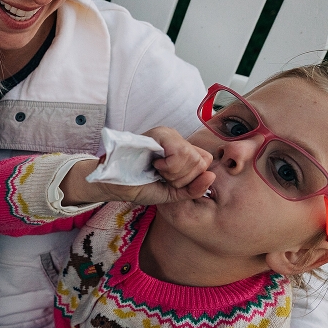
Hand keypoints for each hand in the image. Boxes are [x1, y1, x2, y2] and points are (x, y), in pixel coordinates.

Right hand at [60, 127, 213, 205]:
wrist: (115, 185)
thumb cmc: (139, 186)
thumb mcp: (172, 193)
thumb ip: (194, 189)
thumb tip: (212, 177)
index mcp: (181, 150)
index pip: (205, 162)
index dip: (190, 177)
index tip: (169, 180)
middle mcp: (177, 138)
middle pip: (201, 162)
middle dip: (181, 178)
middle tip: (161, 175)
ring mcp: (169, 134)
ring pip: (193, 158)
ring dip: (173, 173)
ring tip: (156, 170)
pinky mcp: (160, 134)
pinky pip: (180, 152)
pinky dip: (169, 166)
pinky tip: (155, 165)